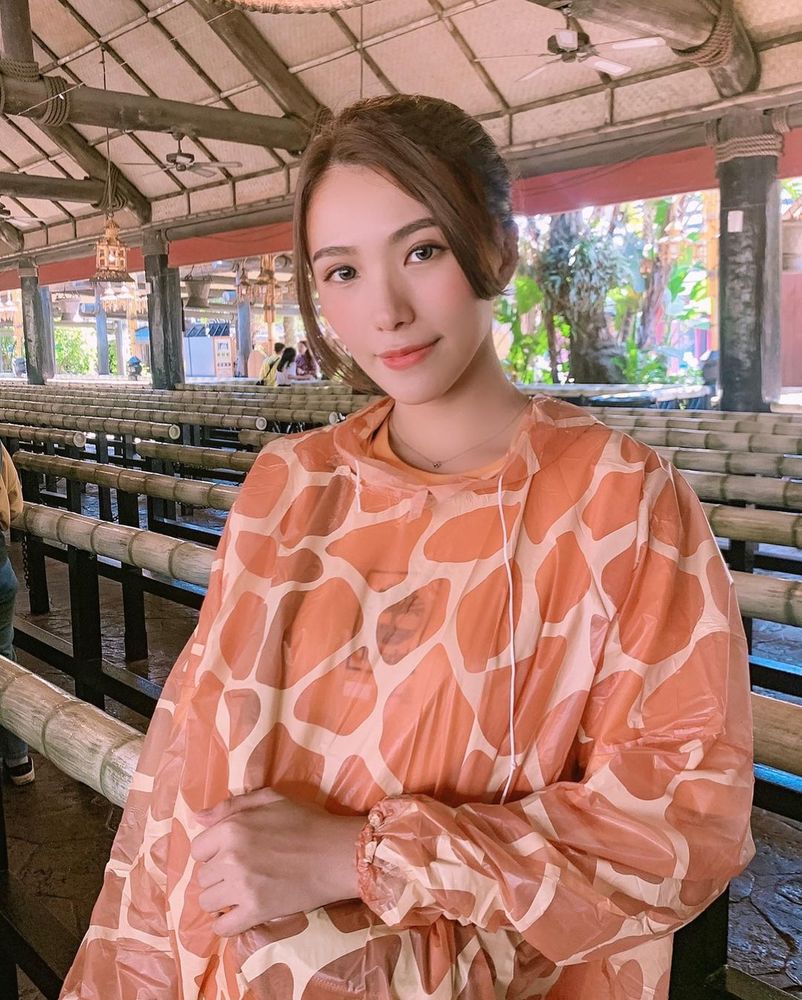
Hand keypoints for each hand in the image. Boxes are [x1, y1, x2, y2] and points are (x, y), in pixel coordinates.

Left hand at [190, 788, 365, 936]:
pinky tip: (237, 915)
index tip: (229, 853)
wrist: (338, 853)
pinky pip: (223, 928)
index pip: (198, 848)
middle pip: (202, 876)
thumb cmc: (307, 821)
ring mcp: (242, 887)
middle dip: (217, 874)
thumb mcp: (270, 799)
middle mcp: (231, 858)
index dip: (212, 851)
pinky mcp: (256, 911)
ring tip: (239, 892)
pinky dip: (226, 924)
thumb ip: (231, 805)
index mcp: (232, 828)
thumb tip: (198, 817)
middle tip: (240, 871)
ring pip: (207, 902)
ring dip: (221, 898)